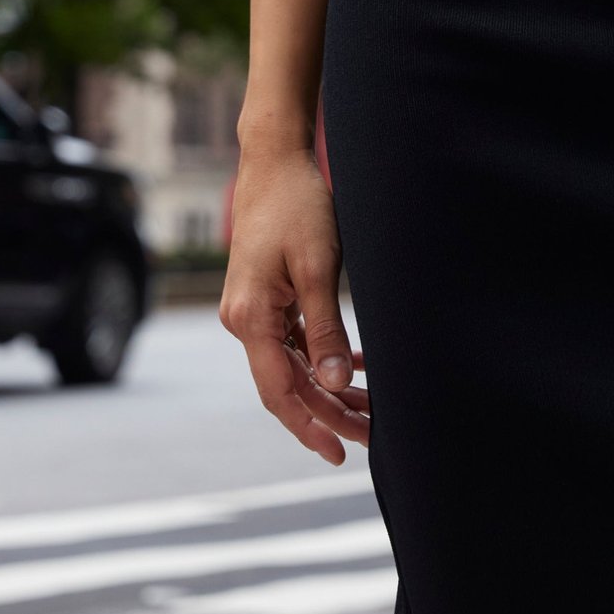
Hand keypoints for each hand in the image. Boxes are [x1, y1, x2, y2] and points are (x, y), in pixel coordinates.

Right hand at [219, 143, 369, 462]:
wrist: (274, 161)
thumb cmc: (297, 206)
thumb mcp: (318, 267)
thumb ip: (325, 329)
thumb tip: (334, 384)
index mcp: (249, 318)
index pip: (279, 392)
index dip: (310, 426)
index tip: (341, 451)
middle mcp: (242, 320)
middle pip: (286, 384)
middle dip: (327, 413)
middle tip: (370, 435)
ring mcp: (251, 310)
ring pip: (290, 366)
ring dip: (327, 388)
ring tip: (369, 408)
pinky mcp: (264, 299)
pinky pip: (291, 342)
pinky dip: (320, 358)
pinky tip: (354, 367)